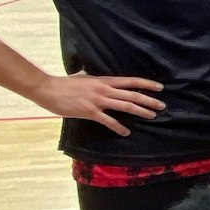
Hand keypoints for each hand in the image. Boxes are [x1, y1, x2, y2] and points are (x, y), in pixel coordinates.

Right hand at [31, 72, 164, 136]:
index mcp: (104, 80)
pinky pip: (108, 121)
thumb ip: (94, 79)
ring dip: (141, 111)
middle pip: (132, 94)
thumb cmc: (64, 83)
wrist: (47, 88)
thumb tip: (96, 77)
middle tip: (162, 105)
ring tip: (152, 116)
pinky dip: (119, 127)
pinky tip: (126, 132)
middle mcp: (104, 89)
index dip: (146, 84)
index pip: (130, 81)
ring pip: (125, 106)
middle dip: (149, 100)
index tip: (159, 87)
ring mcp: (98, 101)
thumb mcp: (83, 77)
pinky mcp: (90, 112)